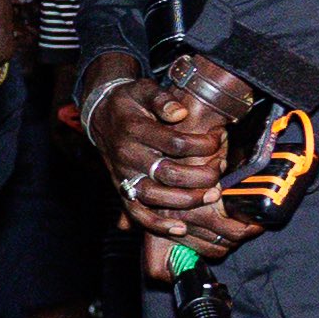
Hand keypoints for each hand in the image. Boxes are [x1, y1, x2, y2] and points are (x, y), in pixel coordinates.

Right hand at [86, 73, 228, 239]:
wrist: (98, 115)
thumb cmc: (128, 102)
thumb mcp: (143, 89)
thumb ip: (162, 99)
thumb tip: (181, 112)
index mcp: (135, 130)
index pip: (175, 143)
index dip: (202, 144)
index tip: (218, 139)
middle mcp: (127, 156)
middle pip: (168, 174)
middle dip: (201, 176)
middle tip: (220, 170)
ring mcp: (123, 175)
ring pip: (154, 196)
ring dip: (186, 200)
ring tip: (210, 195)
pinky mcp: (121, 188)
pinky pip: (136, 212)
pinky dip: (157, 224)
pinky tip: (180, 228)